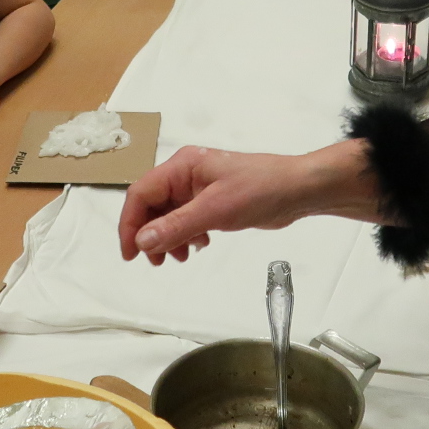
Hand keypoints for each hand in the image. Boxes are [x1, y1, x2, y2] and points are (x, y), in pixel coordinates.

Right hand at [119, 145, 315, 263]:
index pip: (141, 193)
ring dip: (168, 238)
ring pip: (168, 215)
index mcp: (182, 166)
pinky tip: (199, 246)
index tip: (130, 253)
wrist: (298, 190)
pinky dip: (186, 236)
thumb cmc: (261, 189)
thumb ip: (176, 226)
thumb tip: (142, 241)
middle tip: (156, 261)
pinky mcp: (212, 201)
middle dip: (150, 234)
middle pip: (151, 205)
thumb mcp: (215, 210)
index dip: (130, 224)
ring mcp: (199, 188)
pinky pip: (186, 219)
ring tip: (180, 258)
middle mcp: (186, 174)